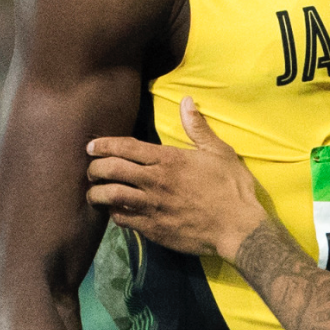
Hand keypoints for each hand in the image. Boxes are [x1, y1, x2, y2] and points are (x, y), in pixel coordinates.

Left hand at [87, 97, 268, 258]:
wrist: (238, 228)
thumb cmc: (232, 188)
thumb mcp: (219, 152)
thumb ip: (198, 127)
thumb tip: (186, 101)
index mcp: (168, 159)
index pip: (125, 147)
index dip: (103, 145)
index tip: (91, 146)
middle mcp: (155, 181)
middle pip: (111, 170)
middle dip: (94, 168)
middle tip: (91, 169)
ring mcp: (152, 206)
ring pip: (110, 196)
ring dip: (96, 193)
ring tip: (93, 192)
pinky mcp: (153, 228)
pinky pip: (122, 219)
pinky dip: (112, 213)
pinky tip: (114, 211)